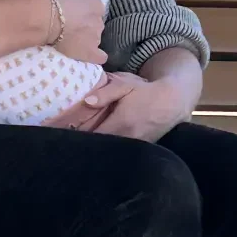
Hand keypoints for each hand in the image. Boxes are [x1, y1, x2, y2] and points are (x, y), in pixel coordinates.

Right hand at [47, 0, 106, 64]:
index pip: (96, 11)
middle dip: (86, 28)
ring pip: (95, 40)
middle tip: (71, 29)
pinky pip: (100, 57)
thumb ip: (77, 2)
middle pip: (96, 26)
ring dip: (86, 40)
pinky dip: (96, 57)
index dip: (86, 15)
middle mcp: (99, 20)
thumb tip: (74, 8)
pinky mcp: (90, 52)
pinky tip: (89, 55)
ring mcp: (95, 37)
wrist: (47, 17)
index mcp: (96, 4)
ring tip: (71, 41)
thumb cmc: (53, 2)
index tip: (76, 17)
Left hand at [53, 72, 192, 141]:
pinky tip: (97, 145)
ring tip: (79, 146)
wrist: (172, 102)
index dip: (78, 137)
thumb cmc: (145, 91)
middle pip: (99, 147)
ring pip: (108, 151)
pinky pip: (119, 152)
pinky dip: (107, 149)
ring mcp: (135, 146)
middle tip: (68, 141)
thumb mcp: (125, 85)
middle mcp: (128, 138)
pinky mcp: (139, 149)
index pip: (94, 137)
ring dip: (96, 148)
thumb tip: (86, 101)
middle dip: (84, 145)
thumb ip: (105, 93)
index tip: (65, 134)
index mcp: (121, 123)